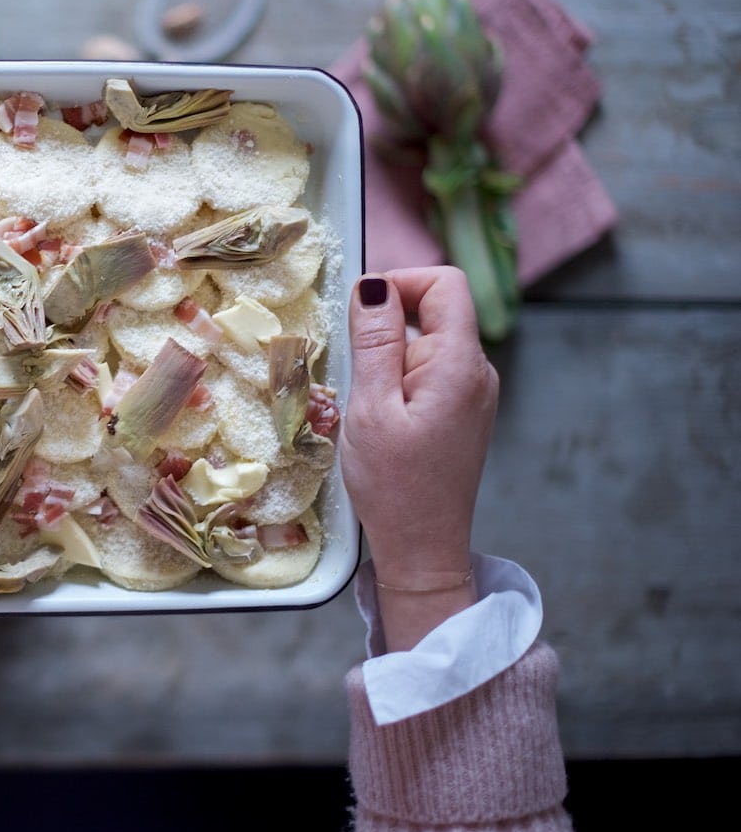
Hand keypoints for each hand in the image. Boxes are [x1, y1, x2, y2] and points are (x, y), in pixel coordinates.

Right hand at [340, 266, 498, 650]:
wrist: (423, 549)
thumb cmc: (394, 486)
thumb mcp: (371, 408)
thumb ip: (374, 341)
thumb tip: (372, 284)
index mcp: (460, 364)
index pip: (443, 284)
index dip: (399, 283)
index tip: (358, 314)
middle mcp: (477, 371)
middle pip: (434, 311)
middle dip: (386, 327)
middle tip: (354, 373)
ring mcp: (473, 393)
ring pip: (427, 343)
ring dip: (388, 358)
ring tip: (364, 403)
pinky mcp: (462, 412)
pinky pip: (429, 372)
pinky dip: (398, 380)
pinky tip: (379, 417)